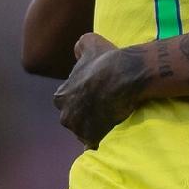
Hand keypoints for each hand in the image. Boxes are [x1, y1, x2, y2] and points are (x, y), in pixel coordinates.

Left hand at [52, 32, 149, 148]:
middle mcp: (66, 115)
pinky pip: (96, 145)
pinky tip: (112, 136)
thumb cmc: (108, 60)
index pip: (68, 101)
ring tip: (112, 120)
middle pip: (75, 119)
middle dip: (86, 115)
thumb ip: (79, 47)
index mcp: (61, 96)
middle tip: (105, 107)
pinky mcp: (95, 139)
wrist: (127, 76)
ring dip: (95, 128)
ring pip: (85, 132)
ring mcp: (79, 130)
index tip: (96, 94)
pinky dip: (101, 142)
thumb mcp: (90, 43)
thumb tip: (78, 50)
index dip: (82, 98)